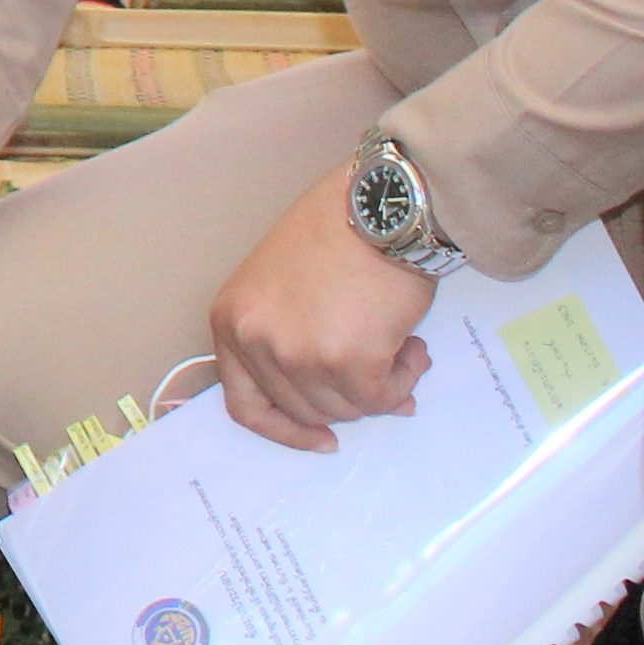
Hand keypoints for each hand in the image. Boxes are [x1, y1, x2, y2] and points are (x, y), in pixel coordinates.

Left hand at [207, 167, 438, 453]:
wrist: (379, 207)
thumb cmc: (337, 232)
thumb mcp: (280, 284)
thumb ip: (292, 340)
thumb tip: (340, 395)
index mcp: (231, 321)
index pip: (245, 405)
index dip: (284, 430)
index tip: (320, 437)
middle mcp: (256, 341)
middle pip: (304, 410)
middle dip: (349, 399)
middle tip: (384, 372)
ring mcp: (298, 354)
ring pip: (346, 408)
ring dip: (381, 386)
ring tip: (400, 346)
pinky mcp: (346, 360)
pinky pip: (380, 397)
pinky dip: (402, 380)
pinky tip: (411, 346)